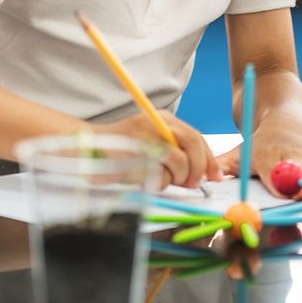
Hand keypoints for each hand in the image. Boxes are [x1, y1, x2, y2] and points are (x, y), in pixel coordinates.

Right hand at [93, 111, 222, 190]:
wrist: (86, 149)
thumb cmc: (119, 151)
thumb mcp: (150, 143)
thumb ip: (174, 152)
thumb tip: (201, 173)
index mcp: (163, 119)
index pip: (196, 137)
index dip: (208, 159)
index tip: (215, 176)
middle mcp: (157, 123)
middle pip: (194, 145)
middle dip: (197, 169)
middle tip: (193, 184)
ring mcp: (148, 137)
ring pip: (181, 162)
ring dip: (176, 178)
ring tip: (161, 178)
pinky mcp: (138, 154)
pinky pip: (162, 175)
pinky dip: (159, 183)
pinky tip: (145, 179)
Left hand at [215, 116, 301, 197]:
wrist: (283, 122)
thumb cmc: (258, 146)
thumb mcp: (238, 153)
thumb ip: (222, 166)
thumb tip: (206, 179)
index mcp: (266, 155)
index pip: (273, 172)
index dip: (278, 184)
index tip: (284, 196)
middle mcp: (290, 155)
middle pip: (298, 172)